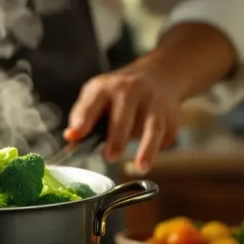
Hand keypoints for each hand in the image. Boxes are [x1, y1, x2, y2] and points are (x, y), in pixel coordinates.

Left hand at [63, 63, 181, 172]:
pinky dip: (158, 148)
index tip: (73, 136)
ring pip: (153, 127)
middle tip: (109, 156)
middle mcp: (131, 91)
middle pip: (124, 116)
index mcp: (105, 88)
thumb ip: (82, 117)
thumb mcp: (97, 95)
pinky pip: (166, 135)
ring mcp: (154, 102)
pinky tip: (148, 155)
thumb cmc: (119, 93)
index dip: (82, 120)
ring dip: (147, 148)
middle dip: (117, 138)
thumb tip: (71, 139)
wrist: (158, 75)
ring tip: (141, 167)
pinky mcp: (172, 115)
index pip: (91, 103)